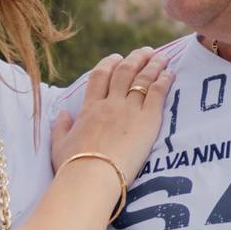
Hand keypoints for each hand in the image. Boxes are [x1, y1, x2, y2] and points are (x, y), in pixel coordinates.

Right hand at [49, 48, 173, 179]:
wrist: (90, 178)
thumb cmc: (73, 167)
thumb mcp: (59, 145)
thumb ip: (61, 127)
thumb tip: (61, 113)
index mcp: (88, 109)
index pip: (100, 77)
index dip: (110, 63)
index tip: (117, 57)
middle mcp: (109, 104)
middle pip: (124, 72)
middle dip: (136, 58)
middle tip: (146, 51)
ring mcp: (128, 110)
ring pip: (143, 78)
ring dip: (154, 64)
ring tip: (162, 56)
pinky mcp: (147, 120)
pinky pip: (158, 92)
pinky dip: (164, 80)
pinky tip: (170, 73)